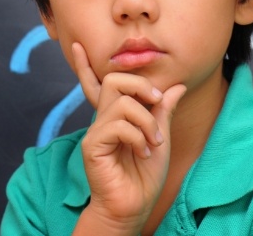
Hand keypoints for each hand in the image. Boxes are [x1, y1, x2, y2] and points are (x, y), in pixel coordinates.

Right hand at [71, 42, 185, 232]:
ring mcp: (96, 131)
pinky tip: (143, 150)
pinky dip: (138, 134)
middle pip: (113, 80)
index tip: (76, 46)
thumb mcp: (160, 136)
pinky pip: (118, 124)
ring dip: (147, 119)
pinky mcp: (93, 145)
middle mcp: (103, 118)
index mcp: (116, 114)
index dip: (84, 65)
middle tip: (156, 101)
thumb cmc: (145, 174)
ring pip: (121, 101)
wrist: (134, 207)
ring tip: (154, 140)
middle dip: (140, 84)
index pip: (99, 84)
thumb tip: (177, 87)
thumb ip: (163, 111)